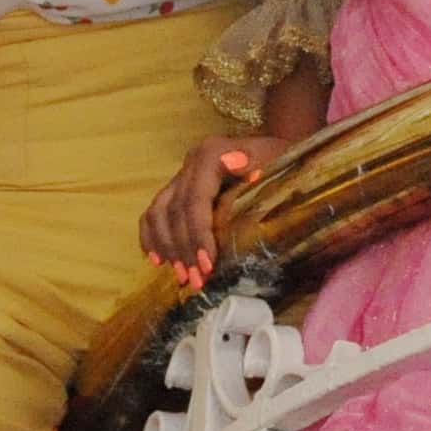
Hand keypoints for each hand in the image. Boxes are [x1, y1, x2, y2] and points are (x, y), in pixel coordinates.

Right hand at [139, 135, 291, 285]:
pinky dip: (152, 237)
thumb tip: (238, 164)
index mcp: (211, 153)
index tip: (208, 266)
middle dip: (184, 251)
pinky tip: (158, 261)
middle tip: (196, 281)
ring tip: (183, 277)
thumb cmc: (278, 157)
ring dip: (167, 249)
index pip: (195, 199)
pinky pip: (153, 213)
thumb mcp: (276, 157)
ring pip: (158, 213)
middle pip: (175, 211)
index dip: (198, 235)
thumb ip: (258, 162)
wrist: (271, 149)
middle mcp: (190, 163)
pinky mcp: (175, 188)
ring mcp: (180, 175)